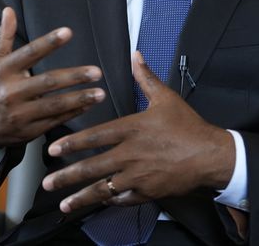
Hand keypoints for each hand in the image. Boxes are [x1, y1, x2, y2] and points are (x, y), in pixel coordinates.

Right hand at [0, 7, 105, 149]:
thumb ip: (4, 36)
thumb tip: (9, 10)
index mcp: (3, 70)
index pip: (29, 53)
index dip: (49, 42)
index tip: (68, 32)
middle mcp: (11, 92)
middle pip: (47, 82)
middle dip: (74, 77)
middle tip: (96, 71)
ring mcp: (20, 113)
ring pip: (54, 105)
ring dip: (79, 99)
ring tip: (100, 93)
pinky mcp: (28, 131)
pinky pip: (55, 121)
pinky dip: (73, 113)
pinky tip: (88, 105)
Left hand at [41, 51, 234, 212]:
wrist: (210, 155)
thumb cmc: (188, 126)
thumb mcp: (166, 97)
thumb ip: (146, 78)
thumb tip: (136, 55)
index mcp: (132, 129)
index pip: (96, 136)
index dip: (72, 144)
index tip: (53, 150)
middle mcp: (131, 154)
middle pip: (93, 167)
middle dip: (67, 176)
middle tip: (47, 183)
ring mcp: (138, 176)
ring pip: (104, 189)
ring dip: (81, 197)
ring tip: (63, 204)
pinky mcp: (148, 191)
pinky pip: (122, 199)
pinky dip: (108, 201)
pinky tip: (97, 203)